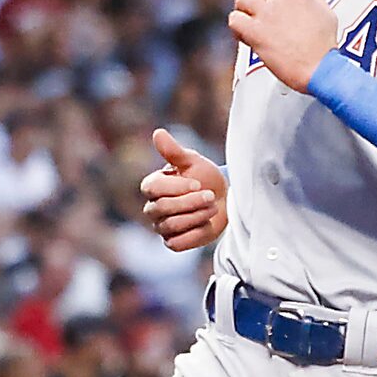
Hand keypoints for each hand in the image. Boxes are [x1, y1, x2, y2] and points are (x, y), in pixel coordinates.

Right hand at [141, 128, 228, 252]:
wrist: (224, 200)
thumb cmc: (206, 178)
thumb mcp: (193, 162)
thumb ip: (174, 151)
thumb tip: (158, 133)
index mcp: (152, 186)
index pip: (153, 188)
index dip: (177, 187)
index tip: (198, 183)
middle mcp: (152, 207)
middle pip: (163, 208)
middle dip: (192, 202)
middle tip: (211, 195)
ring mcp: (161, 227)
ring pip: (172, 225)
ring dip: (197, 215)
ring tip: (212, 207)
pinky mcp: (173, 242)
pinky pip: (177, 243)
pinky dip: (196, 233)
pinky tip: (207, 223)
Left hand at [227, 0, 341, 89]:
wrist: (320, 68)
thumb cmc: (325, 47)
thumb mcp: (328, 15)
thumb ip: (315, 0)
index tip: (270, 2)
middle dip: (256, 0)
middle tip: (256, 12)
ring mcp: (266, 14)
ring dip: (243, 8)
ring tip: (246, 19)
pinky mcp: (255, 31)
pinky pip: (235, 19)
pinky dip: (236, 26)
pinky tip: (243, 34)